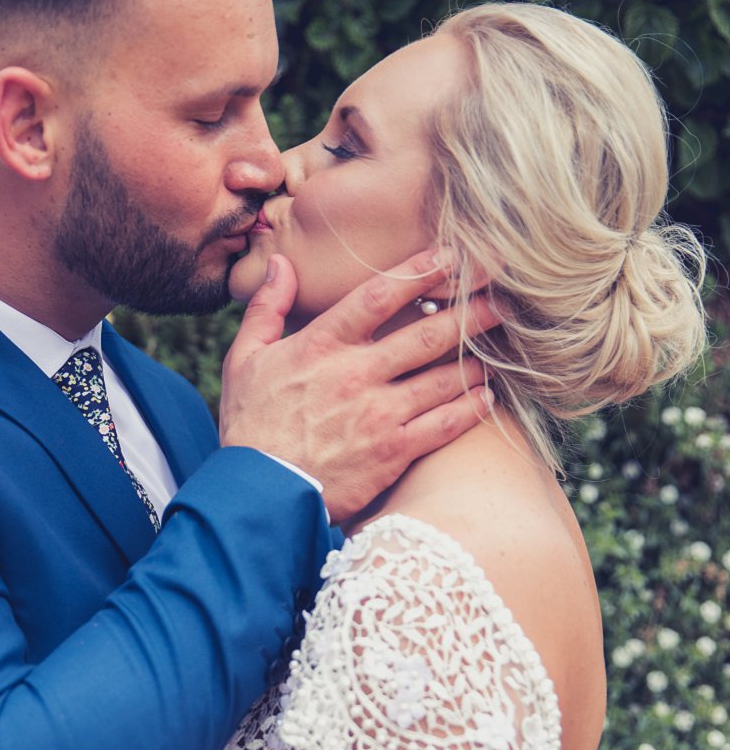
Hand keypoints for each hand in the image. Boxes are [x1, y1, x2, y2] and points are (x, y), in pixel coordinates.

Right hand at [219, 249, 497, 522]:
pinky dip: (472, 407)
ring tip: (504, 342)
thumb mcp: (245, 360)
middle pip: (428, 332)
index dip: (421, 270)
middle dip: (471, 310)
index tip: (452, 255)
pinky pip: (445, 424)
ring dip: (478, 357)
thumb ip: (266, 308)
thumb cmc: (250, 427)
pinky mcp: (393, 452)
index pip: (380, 295)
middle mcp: (356, 374)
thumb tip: (283, 262)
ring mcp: (378, 414)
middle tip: (504, 292)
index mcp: (321, 345)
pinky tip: (488, 395)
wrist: (259, 494)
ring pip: (444, 377)